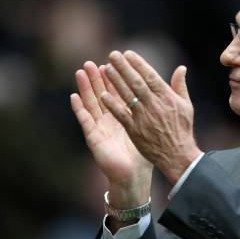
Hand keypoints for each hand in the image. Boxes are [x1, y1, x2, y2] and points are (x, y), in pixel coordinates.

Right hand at [70, 61, 152, 208]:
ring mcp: (100, 127)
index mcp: (125, 116)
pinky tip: (73, 96)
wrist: (135, 176)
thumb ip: (157, 110)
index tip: (115, 62)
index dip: (116, 78)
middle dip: (97, 78)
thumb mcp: (152, 128)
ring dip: (85, 88)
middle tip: (93, 61)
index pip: (119, 92)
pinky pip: (85, 121)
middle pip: (102, 94)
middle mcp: (110, 119)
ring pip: (91, 103)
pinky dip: (79, 109)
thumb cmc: (144, 154)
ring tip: (80, 71)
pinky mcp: (94, 138)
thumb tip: (166, 95)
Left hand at [100, 50, 202, 184]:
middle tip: (113, 55)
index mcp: (168, 98)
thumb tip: (181, 68)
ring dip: (116, 82)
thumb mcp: (186, 106)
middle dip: (124, 68)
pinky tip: (103, 95)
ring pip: (128, 96)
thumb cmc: (182, 129)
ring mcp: (144, 117)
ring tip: (106, 69)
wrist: (178, 155)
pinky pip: (122, 114)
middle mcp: (155, 105)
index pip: (151, 76)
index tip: (128, 53)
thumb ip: (180, 86)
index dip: (138, 64)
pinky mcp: (135, 130)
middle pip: (137, 83)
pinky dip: (113, 105)